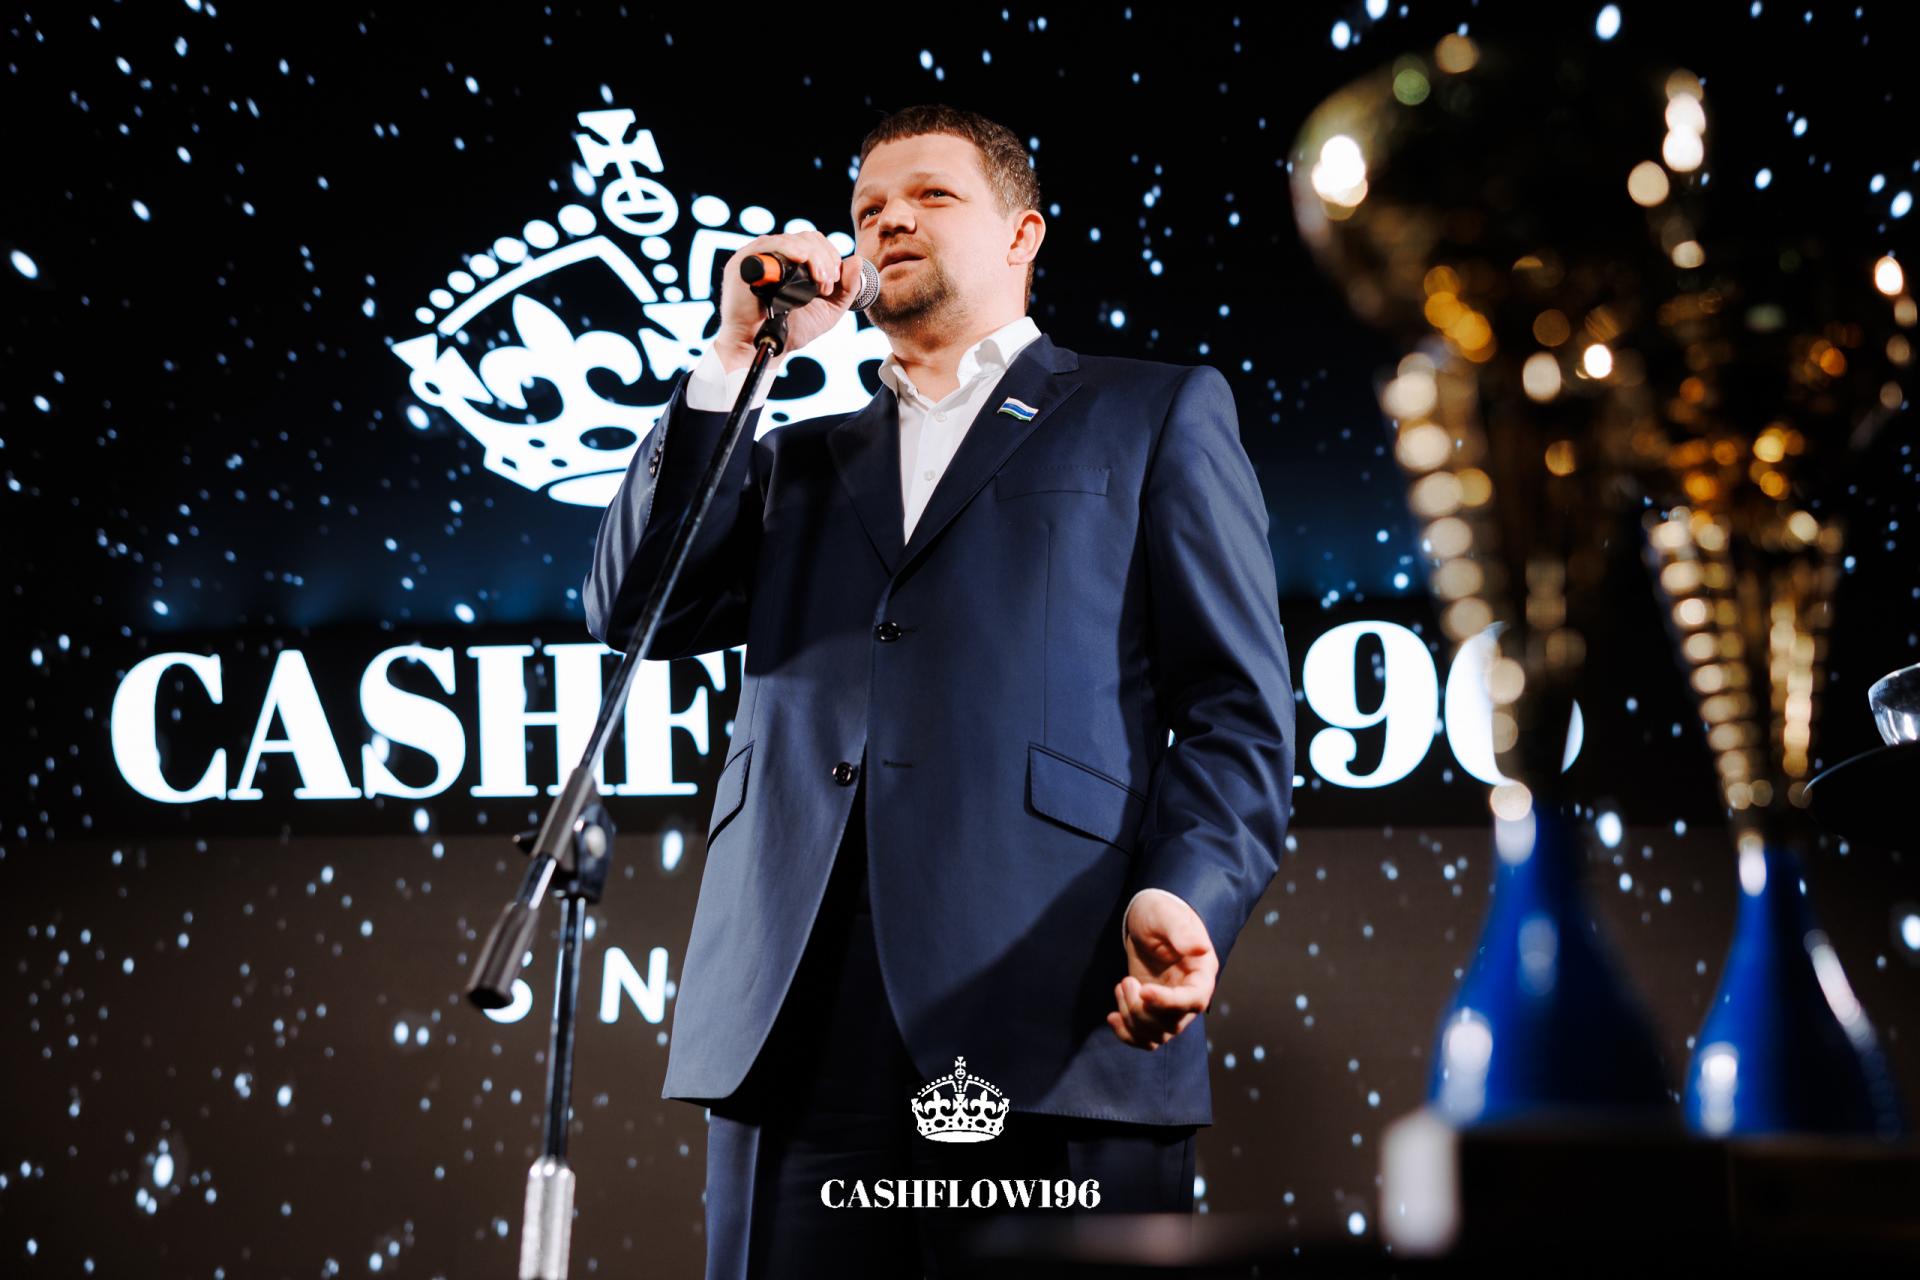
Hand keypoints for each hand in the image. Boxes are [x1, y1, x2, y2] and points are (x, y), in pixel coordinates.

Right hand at [715, 231, 865, 369]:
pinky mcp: (744, 262)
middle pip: (807, 238)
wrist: (764, 347)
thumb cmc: (792, 330)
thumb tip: (858, 259)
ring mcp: (759, 256)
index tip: (834, 281)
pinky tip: (802, 259)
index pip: (815, 241)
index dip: (830, 255)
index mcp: (792, 261)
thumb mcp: (829, 309)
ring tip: (819, 284)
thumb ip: (847, 288)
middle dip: (825, 259)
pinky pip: (769, 244)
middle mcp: (775, 254)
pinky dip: (789, 248)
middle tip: (827, 286)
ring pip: (793, 240)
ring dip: (813, 258)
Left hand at [1107, 890, 1217, 1050]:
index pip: (1193, 1001)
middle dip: (1142, 1010)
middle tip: (1125, 981)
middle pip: (1172, 1024)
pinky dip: (1127, 1034)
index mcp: (1202, 973)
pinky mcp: (1152, 1011)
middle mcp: (1190, 995)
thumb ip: (1182, 932)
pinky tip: (1112, 1017)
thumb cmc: (1160, 912)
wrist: (1146, 919)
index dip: (1169, 1003)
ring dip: (1132, 1019)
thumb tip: (1200, 948)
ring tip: (1121, 987)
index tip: (1144, 991)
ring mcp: (1171, 1007)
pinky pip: (1144, 1037)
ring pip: (1156, 1035)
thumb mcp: (1168, 916)